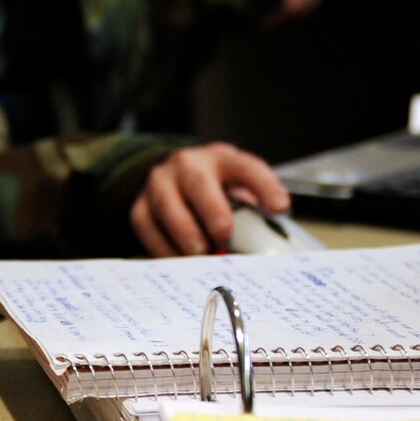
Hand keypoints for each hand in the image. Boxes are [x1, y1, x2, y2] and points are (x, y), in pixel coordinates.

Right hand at [130, 142, 288, 256]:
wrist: (170, 178)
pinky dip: (163, 246)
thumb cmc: (214, 191)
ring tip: (199, 253)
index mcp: (222, 159)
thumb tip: (266, 250)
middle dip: (212, 209)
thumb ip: (250, 213)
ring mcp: (159, 183)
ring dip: (184, 232)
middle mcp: (188, 165)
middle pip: (198, 182)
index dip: (265, 186)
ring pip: (166, 204)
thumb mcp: (236, 189)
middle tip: (224, 234)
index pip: (246, 168)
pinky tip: (179, 261)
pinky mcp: (139, 206)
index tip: (280, 208)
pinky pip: (147, 227)